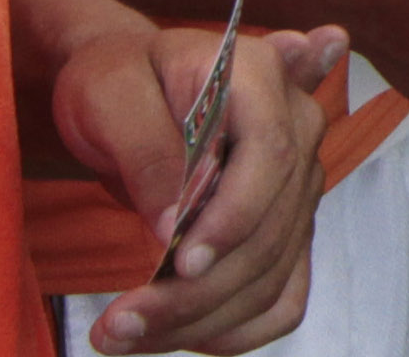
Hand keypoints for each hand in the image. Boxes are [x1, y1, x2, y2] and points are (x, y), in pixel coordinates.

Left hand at [55, 20, 341, 352]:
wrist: (129, 89)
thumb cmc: (116, 78)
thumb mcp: (110, 95)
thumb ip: (146, 149)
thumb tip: (173, 224)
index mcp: (260, 76)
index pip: (272, 155)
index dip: (233, 216)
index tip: (177, 263)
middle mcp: (298, 127)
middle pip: (270, 230)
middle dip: (197, 291)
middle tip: (116, 324)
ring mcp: (298, 185)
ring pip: (271, 275)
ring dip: (199, 320)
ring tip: (119, 335)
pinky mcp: (287, 229)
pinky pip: (282, 298)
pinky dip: (233, 331)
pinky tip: (175, 335)